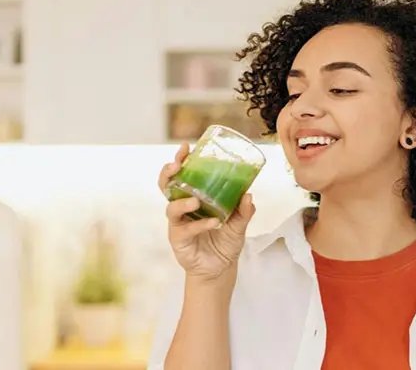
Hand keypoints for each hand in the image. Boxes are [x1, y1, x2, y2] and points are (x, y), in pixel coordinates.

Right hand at [158, 142, 255, 280]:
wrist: (220, 269)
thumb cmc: (225, 241)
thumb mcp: (239, 224)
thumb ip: (244, 210)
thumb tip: (248, 195)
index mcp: (193, 197)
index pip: (182, 175)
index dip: (181, 160)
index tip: (186, 147)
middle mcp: (182, 208)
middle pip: (167, 186)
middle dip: (168, 173)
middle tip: (176, 165)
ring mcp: (178, 224)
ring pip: (171, 207)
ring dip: (182, 202)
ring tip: (196, 200)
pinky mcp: (178, 240)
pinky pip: (186, 230)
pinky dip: (199, 225)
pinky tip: (212, 223)